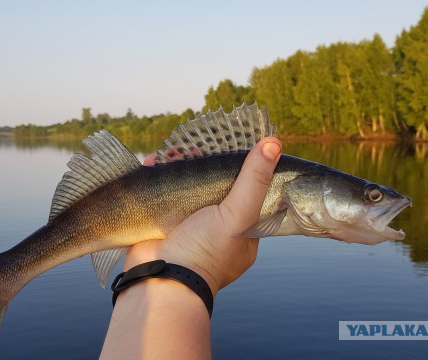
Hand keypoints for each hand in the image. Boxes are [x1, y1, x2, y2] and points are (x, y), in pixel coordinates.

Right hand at [126, 137, 281, 295]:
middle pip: (214, 191)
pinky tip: (154, 163)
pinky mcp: (162, 227)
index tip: (231, 150)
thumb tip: (274, 143)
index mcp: (242, 236)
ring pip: (187, 191)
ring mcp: (188, 231)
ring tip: (172, 153)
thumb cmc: (205, 252)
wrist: (160, 280)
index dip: (240, 172)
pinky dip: (157, 179)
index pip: (249, 197)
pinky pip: (162, 196)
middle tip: (196, 148)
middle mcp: (216, 234)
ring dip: (178, 169)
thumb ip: (254, 181)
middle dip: (204, 167)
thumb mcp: (237, 215)